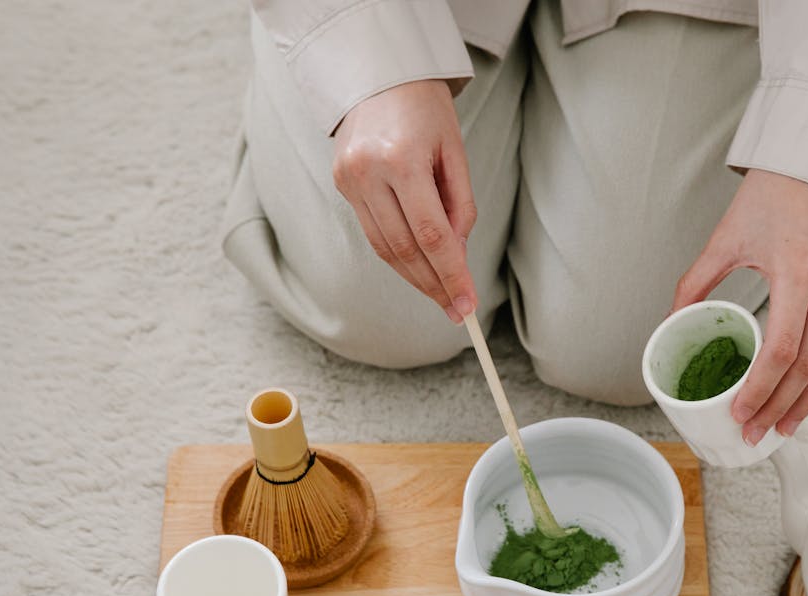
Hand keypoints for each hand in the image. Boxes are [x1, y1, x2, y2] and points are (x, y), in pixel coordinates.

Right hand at [332, 80, 477, 322]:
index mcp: (401, 159)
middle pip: (403, 248)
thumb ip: (460, 205)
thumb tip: (457, 257)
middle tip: (457, 310)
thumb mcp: (455, 152)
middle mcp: (368, 172)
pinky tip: (418, 268)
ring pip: (384, 248)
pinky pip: (373, 232)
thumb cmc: (425, 110)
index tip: (466, 304)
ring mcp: (349, 180)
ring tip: (441, 295)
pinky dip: (398, 255)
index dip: (450, 275)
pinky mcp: (341, 184)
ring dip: (415, 277)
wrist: (377, 74)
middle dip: (433, 284)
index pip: (430, 234)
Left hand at [672, 170, 807, 442]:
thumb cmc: (769, 196)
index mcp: (797, 273)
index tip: (742, 415)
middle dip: (782, 407)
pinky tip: (805, 391)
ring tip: (786, 426)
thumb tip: (669, 325)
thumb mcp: (725, 239)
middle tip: (758, 434)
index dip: (762, 391)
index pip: (782, 351)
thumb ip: (695, 283)